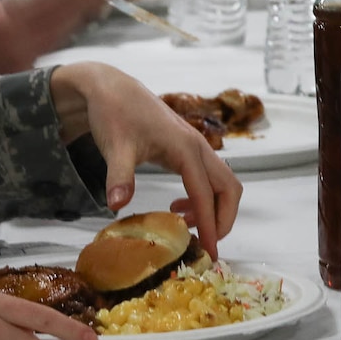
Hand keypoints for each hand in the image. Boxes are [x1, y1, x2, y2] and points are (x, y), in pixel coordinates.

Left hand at [47, 61, 243, 254]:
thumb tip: (116, 205)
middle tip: (206, 243)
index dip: (211, 225)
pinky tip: (176, 207)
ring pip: (223, 183)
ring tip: (185, 225)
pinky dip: (203, 198)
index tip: (210, 252)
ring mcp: (195, 147)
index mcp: (185, 148)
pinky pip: (209, 178)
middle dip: (224, 219)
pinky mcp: (188, 150)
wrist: (111, 88)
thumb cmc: (114, 114)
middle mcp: (198, 147)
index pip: (206, 194)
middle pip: (229, 188)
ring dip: (214, 208)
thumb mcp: (114, 147)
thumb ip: (119, 176)